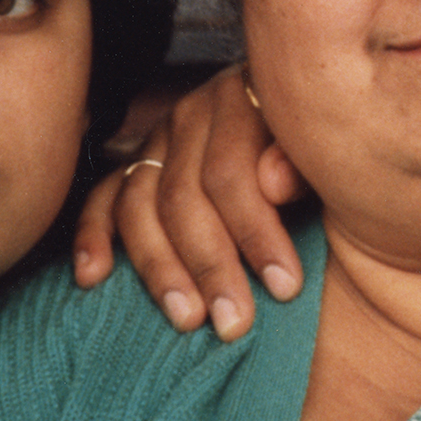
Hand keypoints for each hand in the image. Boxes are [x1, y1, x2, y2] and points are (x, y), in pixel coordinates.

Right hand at [73, 65, 305, 339]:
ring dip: (159, 268)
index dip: (256, 233)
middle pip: (182, 195)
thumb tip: (274, 183)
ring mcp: (158, 138)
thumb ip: (304, 160)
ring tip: (186, 318)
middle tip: (234, 322)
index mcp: (242, 97)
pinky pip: (103, 198)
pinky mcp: (134, 164)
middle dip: (209, 265)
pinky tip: (92, 278)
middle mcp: (192, 113)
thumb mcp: (328, 146)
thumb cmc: (324, 145)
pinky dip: (92, 235)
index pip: (231, 172)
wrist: (308, 121)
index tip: (284, 287)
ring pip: (140, 204)